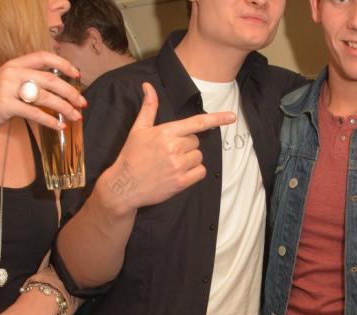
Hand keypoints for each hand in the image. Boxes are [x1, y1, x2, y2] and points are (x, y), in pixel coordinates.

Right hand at [0, 51, 85, 136]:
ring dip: (65, 108)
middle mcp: (11, 73)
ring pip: (45, 96)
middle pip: (49, 79)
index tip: (78, 74)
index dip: (62, 63)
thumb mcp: (10, 85)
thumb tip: (60, 91)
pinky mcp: (5, 105)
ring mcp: (7, 88)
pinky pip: (34, 113)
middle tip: (83, 103)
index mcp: (14, 65)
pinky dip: (50, 121)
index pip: (42, 57)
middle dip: (70, 92)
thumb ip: (29, 83)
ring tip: (77, 117)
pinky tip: (60, 126)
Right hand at [100, 82, 235, 212]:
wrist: (125, 185)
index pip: (196, 122)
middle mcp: (174, 148)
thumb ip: (149, 108)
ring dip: (190, 159)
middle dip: (186, 145)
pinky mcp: (181, 182)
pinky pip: (200, 172)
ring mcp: (178, 166)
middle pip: (196, 141)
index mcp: (165, 132)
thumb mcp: (138, 129)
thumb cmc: (131, 156)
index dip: (216, 119)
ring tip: (172, 164)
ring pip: (198, 157)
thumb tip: (148, 86)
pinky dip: (194, 172)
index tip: (232, 117)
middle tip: (169, 152)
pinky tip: (180, 173)